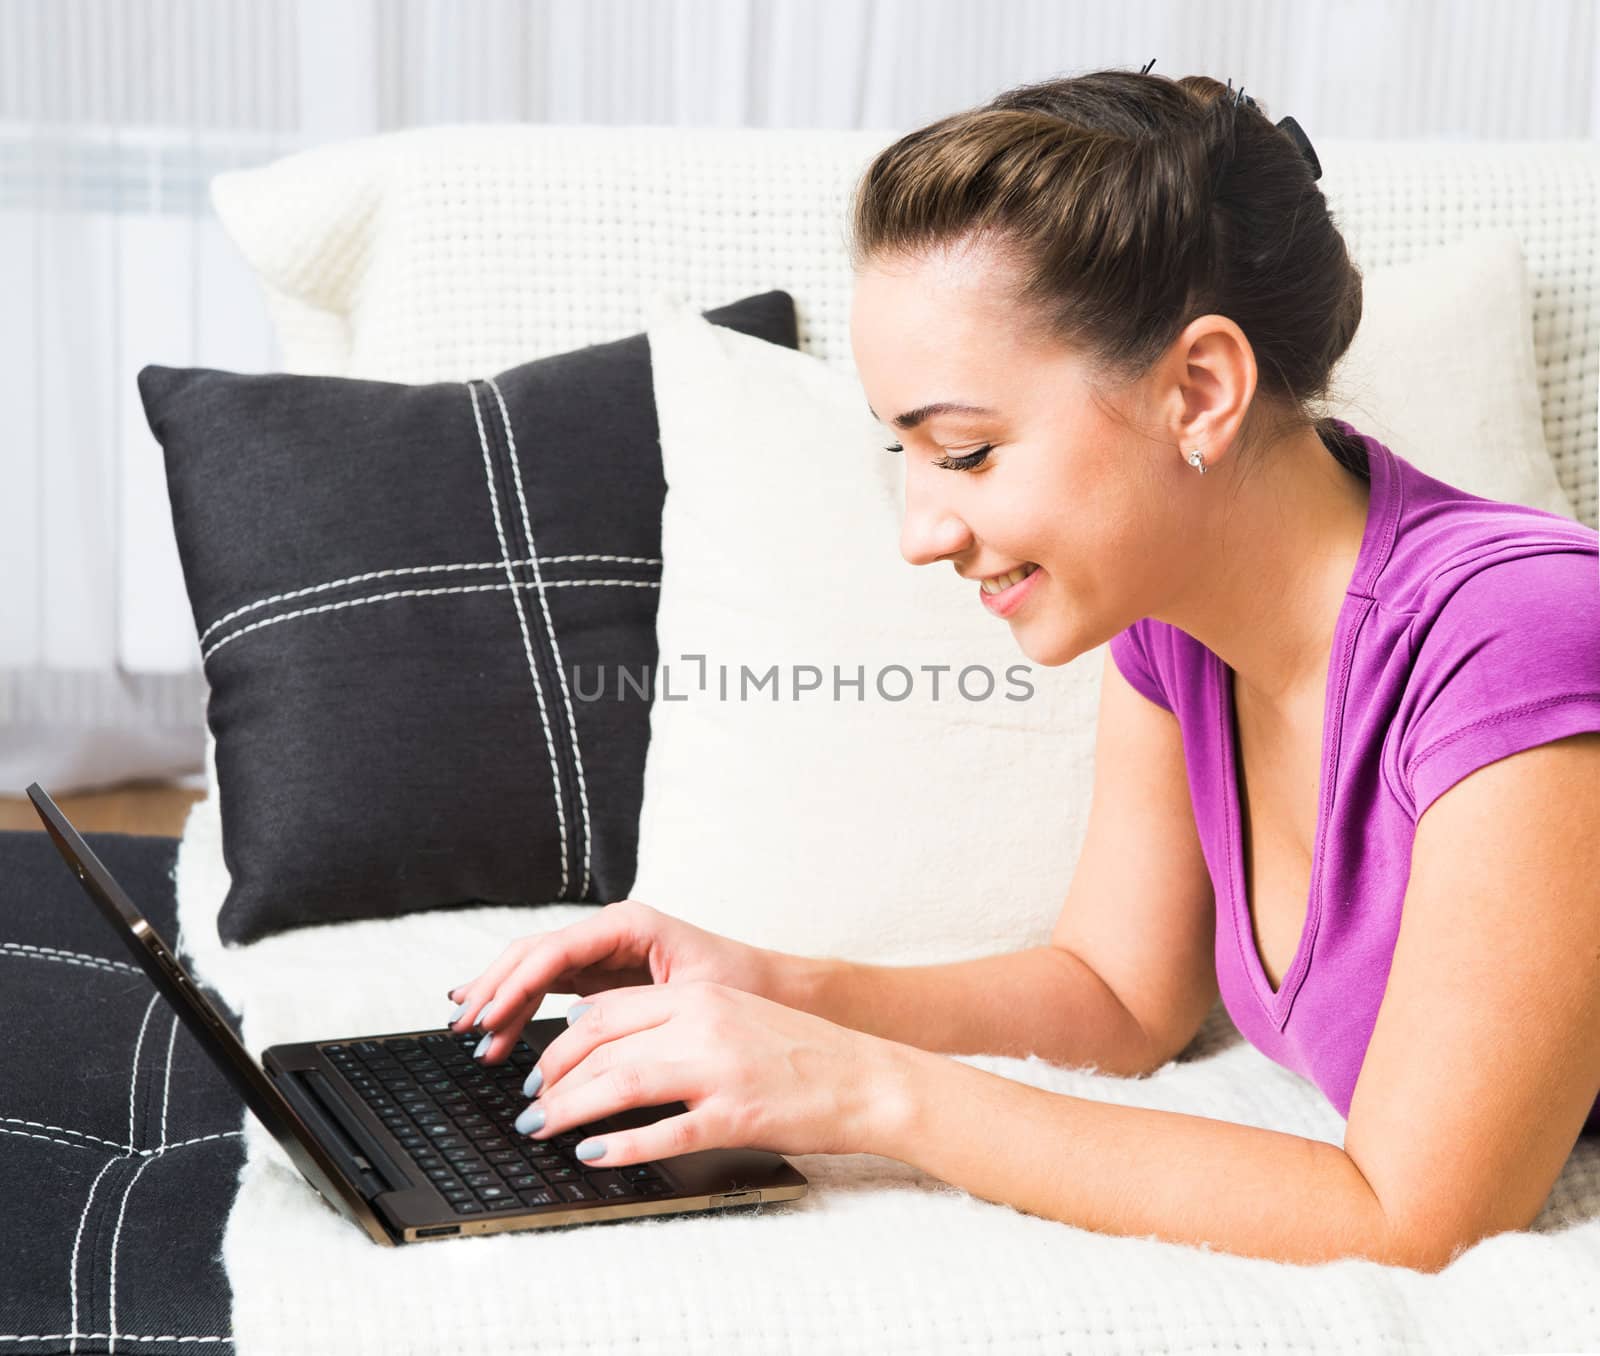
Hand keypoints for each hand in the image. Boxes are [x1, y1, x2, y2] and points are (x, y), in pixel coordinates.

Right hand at [445, 898, 783, 1057]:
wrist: (776, 991)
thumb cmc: (741, 988)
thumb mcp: (689, 997)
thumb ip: (636, 1011)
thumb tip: (581, 1036)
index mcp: (627, 925)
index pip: (555, 950)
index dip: (515, 985)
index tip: (488, 1017)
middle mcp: (609, 931)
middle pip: (534, 954)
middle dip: (495, 989)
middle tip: (464, 1027)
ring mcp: (603, 952)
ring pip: (535, 969)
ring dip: (502, 1000)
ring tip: (472, 1036)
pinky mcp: (603, 975)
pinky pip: (550, 986)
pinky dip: (522, 1007)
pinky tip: (497, 1029)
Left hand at [502, 979, 897, 1165]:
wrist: (866, 1077)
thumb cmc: (798, 1051)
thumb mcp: (731, 1013)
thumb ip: (672, 1018)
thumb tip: (603, 1035)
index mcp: (698, 996)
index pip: (605, 1010)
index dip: (559, 1043)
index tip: (538, 1070)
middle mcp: (703, 1024)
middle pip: (602, 1045)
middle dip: (552, 1078)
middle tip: (529, 1106)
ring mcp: (720, 1070)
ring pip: (620, 1084)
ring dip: (570, 1109)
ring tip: (541, 1130)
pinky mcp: (737, 1117)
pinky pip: (666, 1133)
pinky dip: (621, 1148)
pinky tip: (593, 1156)